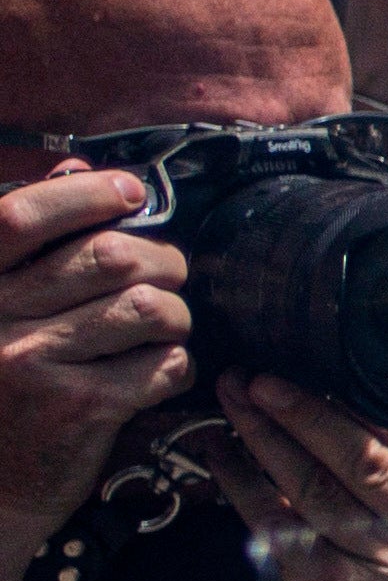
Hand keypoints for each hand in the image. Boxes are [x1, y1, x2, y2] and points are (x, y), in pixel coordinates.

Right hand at [0, 166, 196, 536]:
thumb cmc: (3, 388)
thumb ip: (31, 247)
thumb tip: (73, 172)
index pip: (21, 216)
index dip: (85, 195)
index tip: (128, 192)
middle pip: (108, 258)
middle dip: (160, 260)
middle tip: (167, 277)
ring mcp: (35, 363)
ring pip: (147, 308)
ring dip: (176, 315)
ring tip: (164, 329)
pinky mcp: (80, 408)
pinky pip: (163, 365)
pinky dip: (177, 366)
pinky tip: (157, 374)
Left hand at [220, 374, 387, 580]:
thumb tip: (338, 407)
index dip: (360, 402)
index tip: (314, 368)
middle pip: (366, 457)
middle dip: (306, 409)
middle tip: (260, 377)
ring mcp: (383, 568)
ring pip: (316, 482)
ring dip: (265, 435)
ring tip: (232, 401)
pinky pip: (275, 517)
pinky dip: (240, 480)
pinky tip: (218, 454)